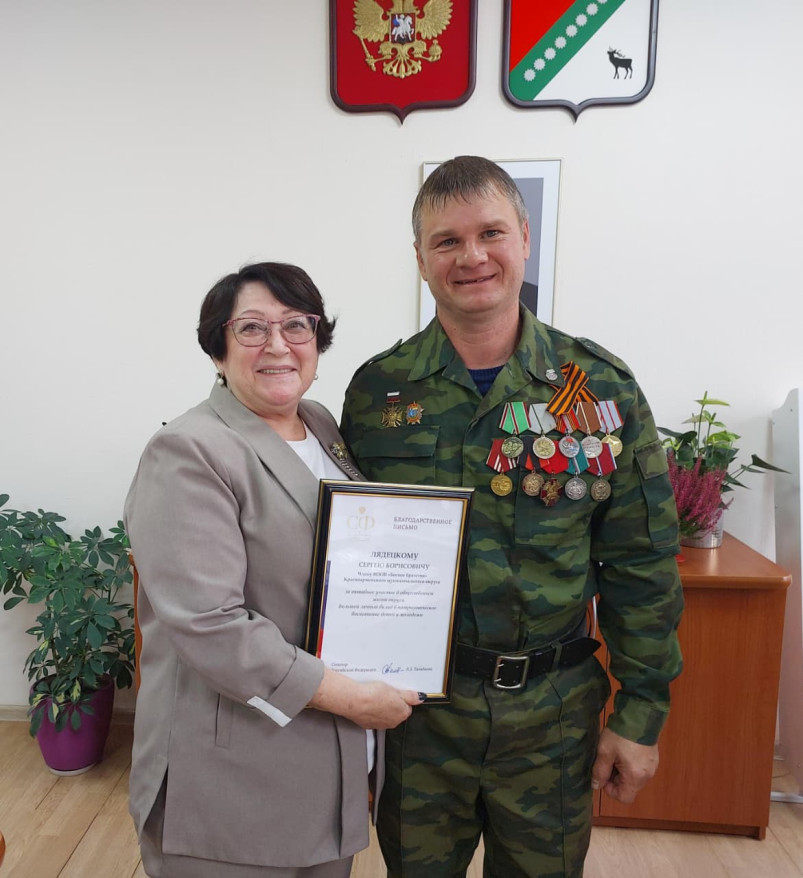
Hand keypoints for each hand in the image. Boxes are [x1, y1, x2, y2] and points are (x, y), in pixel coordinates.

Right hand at [308, 667, 422, 729]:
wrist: (355, 701)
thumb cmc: (374, 695)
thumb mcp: (395, 691)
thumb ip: (410, 696)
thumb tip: (420, 698)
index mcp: (401, 713)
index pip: (407, 706)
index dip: (401, 698)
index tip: (395, 692)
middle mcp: (392, 722)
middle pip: (396, 711)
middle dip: (393, 703)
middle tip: (385, 693)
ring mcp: (380, 725)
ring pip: (385, 715)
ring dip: (382, 708)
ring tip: (375, 697)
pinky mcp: (369, 725)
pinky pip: (374, 718)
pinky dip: (372, 712)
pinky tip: (368, 704)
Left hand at [591, 727, 658, 803]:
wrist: (639, 715)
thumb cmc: (620, 735)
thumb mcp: (605, 752)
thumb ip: (600, 771)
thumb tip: (596, 786)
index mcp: (635, 777)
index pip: (624, 797)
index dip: (610, 790)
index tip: (604, 774)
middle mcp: (647, 776)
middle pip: (629, 788)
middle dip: (616, 778)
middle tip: (608, 760)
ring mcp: (652, 767)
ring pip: (634, 778)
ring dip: (623, 771)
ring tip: (616, 753)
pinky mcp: (654, 758)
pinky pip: (640, 768)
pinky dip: (631, 764)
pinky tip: (625, 749)